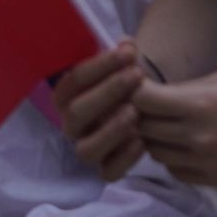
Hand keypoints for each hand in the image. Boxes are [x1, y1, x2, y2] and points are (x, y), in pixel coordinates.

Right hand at [56, 40, 148, 178]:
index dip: (99, 65)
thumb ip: (123, 54)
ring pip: (86, 150)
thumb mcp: (125, 65)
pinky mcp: (107, 166)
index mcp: (69, 96)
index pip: (73, 81)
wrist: (147, 102)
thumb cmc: (129, 80)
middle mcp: (73, 124)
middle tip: (136, 75)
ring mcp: (88, 146)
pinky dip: (124, 159)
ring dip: (111, 130)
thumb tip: (126, 43)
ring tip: (135, 111)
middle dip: (107, 92)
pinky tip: (142, 140)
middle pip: (76, 114)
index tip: (128, 51)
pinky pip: (108, 173)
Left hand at [135, 71, 216, 187]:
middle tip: (152, 106)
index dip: (134, 92)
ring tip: (173, 126)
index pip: (142, 101)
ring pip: (155, 153)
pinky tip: (191, 144)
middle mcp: (198, 137)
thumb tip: (149, 95)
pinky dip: (175, 158)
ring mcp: (205, 163)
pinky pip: (176, 170)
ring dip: (157, 138)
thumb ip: (184, 90)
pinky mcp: (213, 180)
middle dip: (142, 115)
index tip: (138, 87)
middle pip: (143, 128)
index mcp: (201, 105)